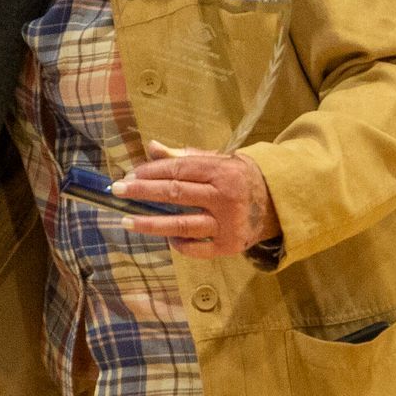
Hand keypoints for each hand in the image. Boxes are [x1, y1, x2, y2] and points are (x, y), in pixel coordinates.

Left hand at [112, 142, 278, 259]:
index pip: (179, 169)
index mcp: (223, 171)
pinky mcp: (229, 246)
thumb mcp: (219, 162)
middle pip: (175, 194)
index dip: (151, 172)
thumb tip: (152, 147)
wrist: (279, 204)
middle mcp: (226, 196)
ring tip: (126, 220)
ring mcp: (227, 224)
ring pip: (181, 224)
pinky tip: (164, 237)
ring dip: (149, 223)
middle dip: (142, 191)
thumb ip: (185, 156)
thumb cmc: (240, 179)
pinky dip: (177, 244)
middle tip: (117, 191)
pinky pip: (195, 248)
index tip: (129, 175)